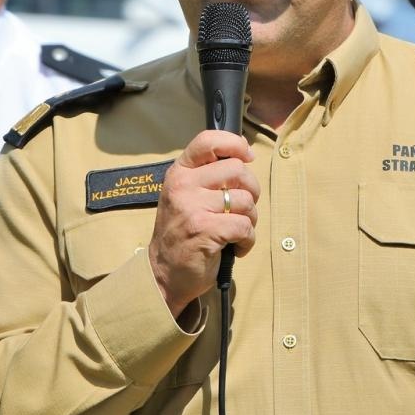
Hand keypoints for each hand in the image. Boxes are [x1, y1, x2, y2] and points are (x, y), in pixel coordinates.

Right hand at [149, 130, 259, 317]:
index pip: (208, 141)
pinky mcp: (205, 230)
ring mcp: (193, 207)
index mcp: (179, 173)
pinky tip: (236, 247)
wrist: (163, 274)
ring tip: (236, 232)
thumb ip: (207, 177)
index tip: (247, 157)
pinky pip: (245, 226)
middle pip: (238, 170)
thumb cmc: (182, 234)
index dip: (235, 144)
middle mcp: (183, 185)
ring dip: (250, 219)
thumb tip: (244, 156)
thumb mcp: (186, 197)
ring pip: (246, 200)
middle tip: (242, 209)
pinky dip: (248, 240)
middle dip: (251, 191)